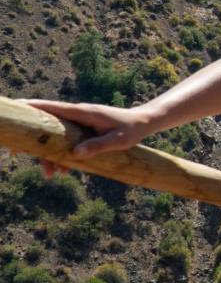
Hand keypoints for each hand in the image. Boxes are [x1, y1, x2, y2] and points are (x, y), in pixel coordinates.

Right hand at [18, 100, 154, 177]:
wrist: (143, 123)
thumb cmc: (131, 130)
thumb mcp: (118, 141)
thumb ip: (97, 146)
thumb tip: (74, 155)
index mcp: (83, 113)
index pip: (53, 108)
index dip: (33, 108)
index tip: (16, 109)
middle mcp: (78, 115)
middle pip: (47, 125)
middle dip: (34, 141)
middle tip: (18, 155)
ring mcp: (79, 122)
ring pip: (55, 136)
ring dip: (49, 155)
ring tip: (50, 174)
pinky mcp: (82, 130)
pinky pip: (65, 141)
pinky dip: (61, 155)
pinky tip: (63, 170)